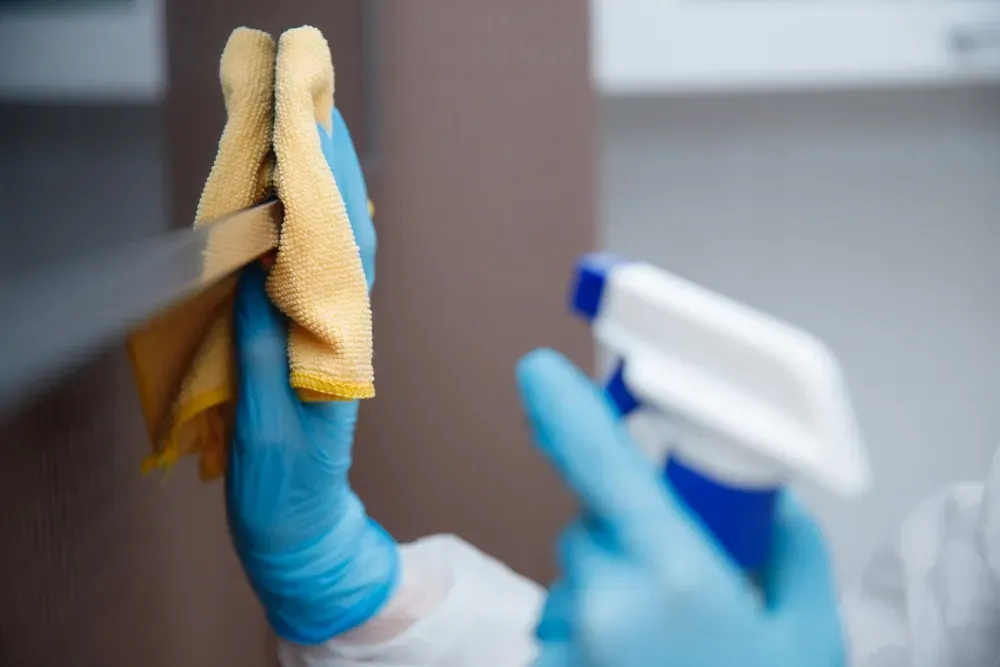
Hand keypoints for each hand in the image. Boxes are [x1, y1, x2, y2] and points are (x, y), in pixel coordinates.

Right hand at [226, 110, 396, 644]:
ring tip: (310, 145)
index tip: (320, 133)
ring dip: (325, 199)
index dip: (332, 189)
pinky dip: (309, 239)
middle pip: (345, 242)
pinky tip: (300, 217)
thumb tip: (265, 273)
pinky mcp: (312, 353)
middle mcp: (343, 334)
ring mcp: (330, 342)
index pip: (343, 251)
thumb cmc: (287, 490)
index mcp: (337, 346)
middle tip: (317, 115)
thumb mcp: (268, 424)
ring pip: (333, 256)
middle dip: (334, 177)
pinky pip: (315, 282)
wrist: (302, 531)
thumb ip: (265, 350)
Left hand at [517, 350, 844, 666]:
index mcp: (670, 575)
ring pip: (581, 570)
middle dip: (633, 526)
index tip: (540, 370)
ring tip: (672, 639)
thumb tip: (770, 503)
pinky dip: (599, 622)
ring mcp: (564, 641)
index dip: (566, 407)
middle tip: (689, 576)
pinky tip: (643, 658)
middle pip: (594, 520)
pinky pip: (566, 617)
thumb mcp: (809, 633)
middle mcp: (601, 601)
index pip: (600, 461)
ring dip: (615, 580)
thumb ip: (791, 550)